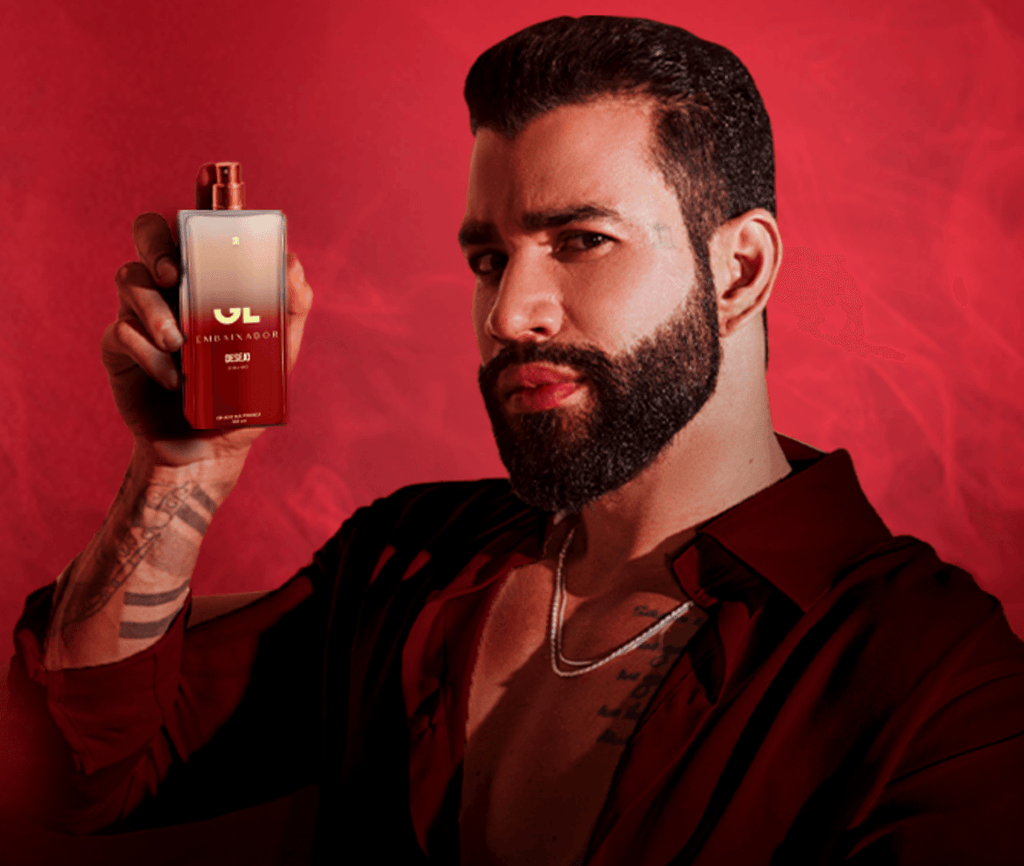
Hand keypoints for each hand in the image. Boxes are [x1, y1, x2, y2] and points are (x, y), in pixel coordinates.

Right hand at [102, 208, 312, 468]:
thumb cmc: (243, 394)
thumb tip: (294, 266)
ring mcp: (141, 314)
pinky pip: (122, 333)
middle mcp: (171, 288)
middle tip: (175, 272)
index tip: (207, 186)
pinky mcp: (119, 347)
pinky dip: (148, 355)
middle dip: (156, 244)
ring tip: (180, 344)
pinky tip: (172, 379)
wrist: (210, 448)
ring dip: (154, 308)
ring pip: (130, 280)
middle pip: (149, 236)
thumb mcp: (278, 354)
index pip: (198, 229)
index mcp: (209, 280)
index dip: (198, 203)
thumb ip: (290, 310)